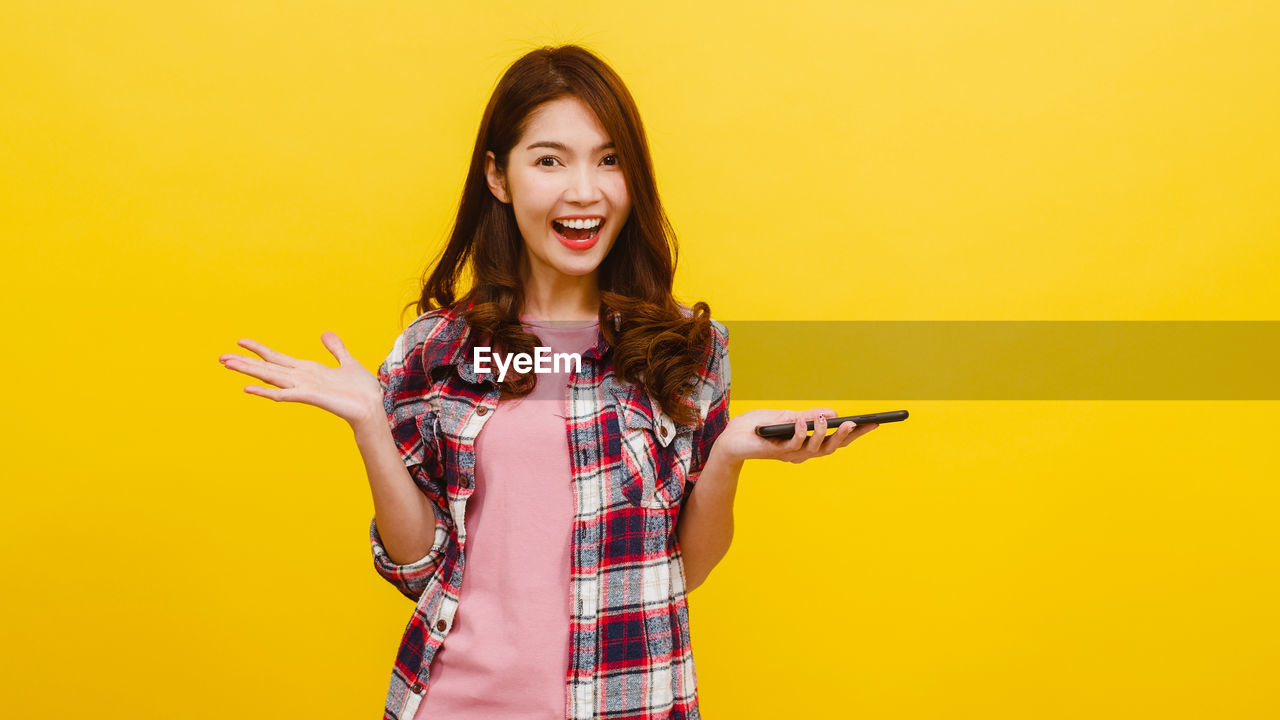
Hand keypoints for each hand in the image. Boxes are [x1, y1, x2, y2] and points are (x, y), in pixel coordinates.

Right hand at [218, 331, 382, 426]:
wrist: (371, 408)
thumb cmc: (361, 390)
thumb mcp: (347, 362)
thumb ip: (335, 349)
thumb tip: (325, 334)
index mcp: (307, 370)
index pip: (277, 358)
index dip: (259, 349)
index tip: (240, 341)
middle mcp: (301, 378)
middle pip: (267, 367)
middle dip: (245, 361)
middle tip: (220, 357)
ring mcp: (303, 388)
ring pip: (270, 377)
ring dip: (249, 371)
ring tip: (228, 365)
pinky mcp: (310, 396)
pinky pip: (284, 394)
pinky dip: (266, 392)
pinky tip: (248, 388)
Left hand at [711, 408, 877, 464]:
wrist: (731, 437)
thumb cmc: (758, 426)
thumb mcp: (786, 416)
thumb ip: (808, 416)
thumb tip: (832, 413)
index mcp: (807, 443)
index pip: (836, 440)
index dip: (855, 434)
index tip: (874, 423)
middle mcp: (802, 452)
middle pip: (831, 448)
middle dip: (847, 437)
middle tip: (860, 424)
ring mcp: (789, 454)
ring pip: (814, 449)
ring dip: (824, 434)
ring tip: (830, 420)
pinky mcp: (775, 452)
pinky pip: (792, 445)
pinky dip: (799, 433)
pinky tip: (802, 422)